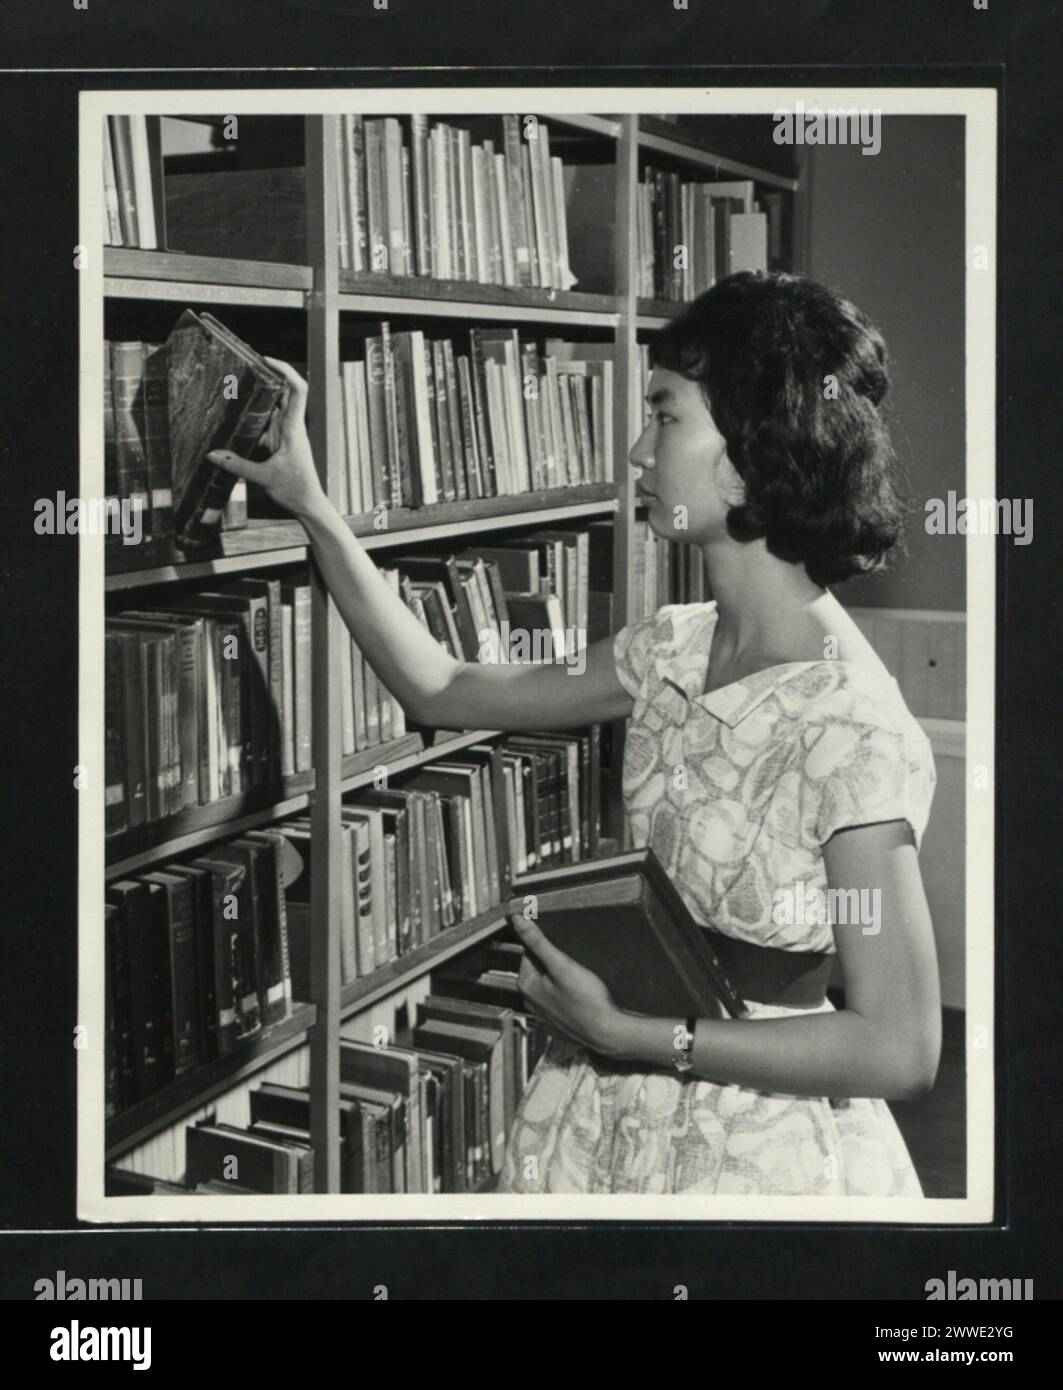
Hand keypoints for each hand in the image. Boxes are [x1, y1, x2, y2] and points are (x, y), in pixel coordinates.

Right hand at [207, 357, 329, 520]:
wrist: (308, 504)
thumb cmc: (294, 490)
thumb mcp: (263, 478)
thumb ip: (237, 465)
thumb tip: (212, 455)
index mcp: (292, 429)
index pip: (297, 390)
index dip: (285, 371)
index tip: (266, 360)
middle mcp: (291, 427)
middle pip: (284, 392)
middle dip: (268, 376)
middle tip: (246, 365)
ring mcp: (287, 434)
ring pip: (274, 407)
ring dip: (260, 396)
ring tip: (237, 384)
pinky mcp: (281, 443)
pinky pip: (267, 423)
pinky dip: (255, 418)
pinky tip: (238, 417)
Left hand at [511, 916, 626, 1056]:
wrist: (607, 1034)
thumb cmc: (586, 1000)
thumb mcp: (562, 964)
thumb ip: (538, 942)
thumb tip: (516, 920)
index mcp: (526, 985)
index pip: (528, 954)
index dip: (547, 948)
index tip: (563, 950)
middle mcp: (529, 1003)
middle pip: (538, 971)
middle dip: (553, 965)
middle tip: (574, 967)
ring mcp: (543, 1017)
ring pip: (548, 988)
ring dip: (560, 982)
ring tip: (579, 982)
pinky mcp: (556, 1026)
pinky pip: (557, 1004)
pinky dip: (566, 999)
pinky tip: (580, 999)